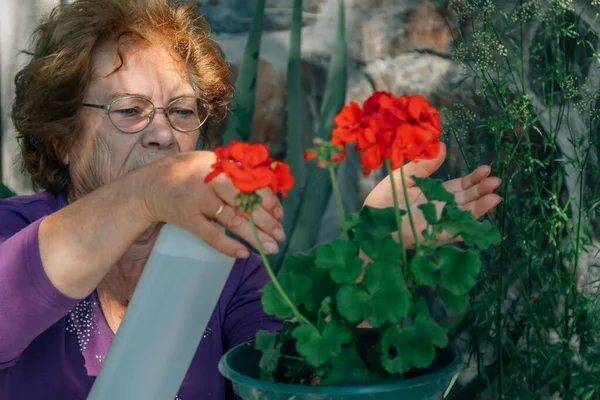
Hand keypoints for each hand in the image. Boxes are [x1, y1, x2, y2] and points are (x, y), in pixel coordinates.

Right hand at [141, 151, 284, 258]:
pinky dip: (228, 246)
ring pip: (232, 220)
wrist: (147, 186)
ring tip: (270, 248)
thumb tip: (265, 191)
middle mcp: (209, 180)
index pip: (250, 182)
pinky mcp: (186, 218)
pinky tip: (243, 254)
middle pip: (245, 203)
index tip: (279, 213)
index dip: (268, 199)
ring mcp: (197, 199)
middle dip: (266, 222)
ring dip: (254, 237)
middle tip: (281, 236)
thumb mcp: (208, 162)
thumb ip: (232, 172)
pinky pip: (211, 235)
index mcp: (219, 164)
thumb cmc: (185, 174)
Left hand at [363, 143, 501, 247]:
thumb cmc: (384, 200)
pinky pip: (453, 233)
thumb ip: (423, 165)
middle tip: (496, 180)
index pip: (459, 187)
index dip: (473, 179)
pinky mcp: (432, 236)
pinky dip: (466, 227)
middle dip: (481, 190)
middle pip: (466, 200)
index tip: (486, 169)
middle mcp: (439, 209)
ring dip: (480, 207)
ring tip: (495, 197)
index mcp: (434, 195)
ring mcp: (437, 223)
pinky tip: (479, 219)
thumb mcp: (404, 176)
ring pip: (463, 215)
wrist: (370, 222)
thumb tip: (443, 147)